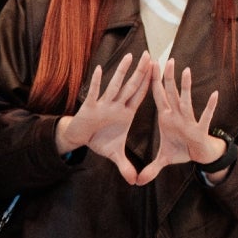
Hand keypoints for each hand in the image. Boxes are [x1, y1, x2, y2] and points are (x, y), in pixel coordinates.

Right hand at [56, 50, 152, 184]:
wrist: (79, 138)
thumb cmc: (97, 140)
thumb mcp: (114, 154)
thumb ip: (126, 166)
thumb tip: (135, 182)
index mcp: (125, 113)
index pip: (140, 96)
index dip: (149, 84)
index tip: (159, 71)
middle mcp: (116, 105)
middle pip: (131, 86)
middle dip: (141, 72)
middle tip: (151, 56)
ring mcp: (103, 104)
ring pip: (115, 86)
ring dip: (122, 72)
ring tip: (130, 57)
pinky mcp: (90, 107)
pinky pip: (95, 93)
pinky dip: (98, 83)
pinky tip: (101, 70)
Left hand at [134, 59, 221, 185]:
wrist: (201, 156)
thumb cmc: (183, 151)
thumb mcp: (163, 159)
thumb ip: (150, 168)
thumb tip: (137, 181)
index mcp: (166, 117)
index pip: (156, 96)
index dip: (151, 82)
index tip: (148, 66)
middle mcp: (177, 116)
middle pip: (169, 93)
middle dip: (166, 77)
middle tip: (164, 59)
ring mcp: (188, 121)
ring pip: (185, 101)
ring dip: (185, 87)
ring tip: (185, 71)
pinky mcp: (199, 130)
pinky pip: (204, 117)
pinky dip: (209, 107)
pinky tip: (214, 94)